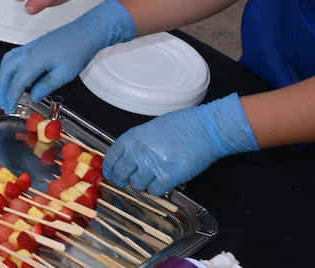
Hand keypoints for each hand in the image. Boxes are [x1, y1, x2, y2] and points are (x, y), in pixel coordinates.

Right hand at [0, 0, 134, 111]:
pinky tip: (11, 74)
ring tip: (4, 91)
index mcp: (35, 59)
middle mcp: (28, 52)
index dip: (12, 96)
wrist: (85, 33)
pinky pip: (12, 56)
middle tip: (3, 102)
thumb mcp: (64, 74)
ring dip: (3, 77)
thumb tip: (34, 96)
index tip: (10, 106)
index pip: (17, 81)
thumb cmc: (78, 50)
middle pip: (7, 71)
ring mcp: (29, 47)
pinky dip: (7, 68)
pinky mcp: (32, 46)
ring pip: (7, 62)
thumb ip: (46, 86)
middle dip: (2, 88)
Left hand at [105, 94, 257, 194]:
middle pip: (122, 172)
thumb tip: (127, 157)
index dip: (110, 167)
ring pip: (137, 184)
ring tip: (146, 181)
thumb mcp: (151, 128)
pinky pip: (154, 190)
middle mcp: (140, 151)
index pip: (113, 156)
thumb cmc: (181, 125)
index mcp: (134, 137)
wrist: (204, 129)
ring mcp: (154, 165)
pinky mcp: (169, 177)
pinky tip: (159, 184)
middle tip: (123, 182)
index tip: (110, 173)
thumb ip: (137, 142)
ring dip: (140, 185)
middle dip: (121, 179)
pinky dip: (155, 190)